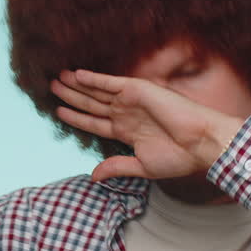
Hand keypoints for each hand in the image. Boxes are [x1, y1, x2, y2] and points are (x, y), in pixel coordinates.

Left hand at [50, 68, 244, 181]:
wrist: (200, 143)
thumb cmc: (179, 158)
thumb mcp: (142, 166)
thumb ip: (116, 166)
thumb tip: (93, 175)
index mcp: (127, 132)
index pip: (95, 123)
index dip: (77, 117)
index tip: (59, 113)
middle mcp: (127, 114)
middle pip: (92, 104)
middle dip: (71, 97)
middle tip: (50, 89)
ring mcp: (131, 101)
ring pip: (97, 92)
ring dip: (77, 86)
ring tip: (57, 79)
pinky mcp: (138, 90)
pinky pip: (110, 83)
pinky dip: (93, 79)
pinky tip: (76, 75)